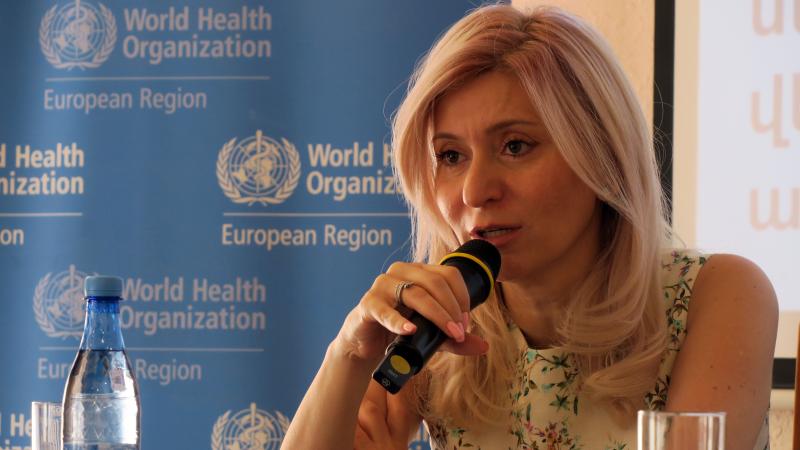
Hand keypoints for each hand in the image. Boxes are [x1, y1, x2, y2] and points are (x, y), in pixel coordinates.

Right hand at [334, 261, 489, 364]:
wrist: (367, 345)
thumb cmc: (400, 332)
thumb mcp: (432, 335)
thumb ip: (454, 339)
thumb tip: (483, 346)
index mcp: (419, 272)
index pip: (448, 274)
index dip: (462, 298)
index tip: (465, 323)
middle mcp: (401, 272)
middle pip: (435, 282)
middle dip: (452, 308)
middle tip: (459, 332)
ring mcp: (383, 285)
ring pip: (415, 293)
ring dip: (436, 315)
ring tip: (447, 334)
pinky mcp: (368, 303)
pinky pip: (385, 310)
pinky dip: (399, 321)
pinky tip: (410, 331)